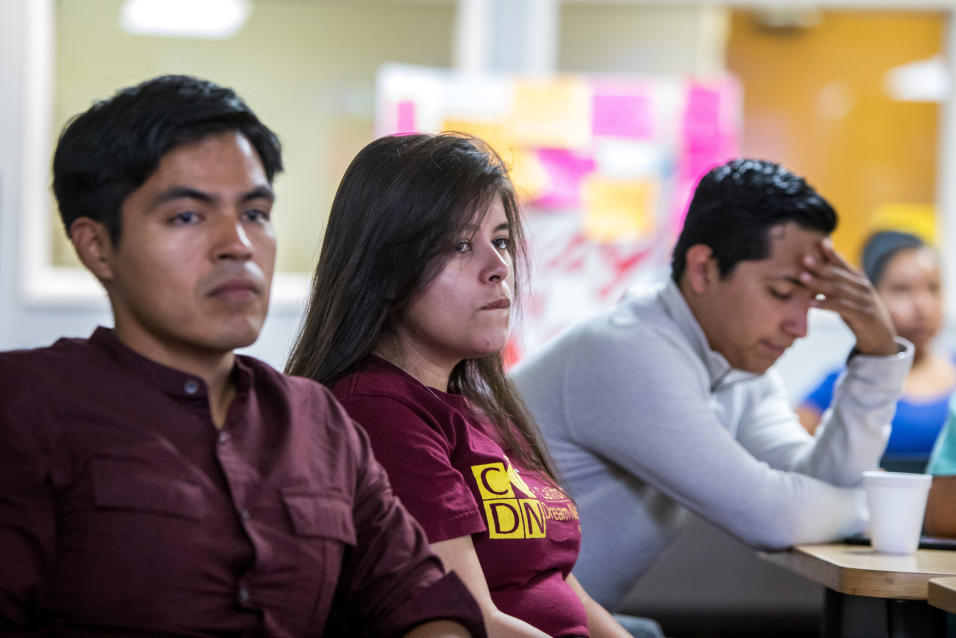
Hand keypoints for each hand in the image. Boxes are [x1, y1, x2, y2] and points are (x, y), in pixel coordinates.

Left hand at [799, 238, 897, 355]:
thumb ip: (836, 286)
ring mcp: (864, 300)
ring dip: (819, 283)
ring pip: (839, 289)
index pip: (843, 264)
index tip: (820, 242)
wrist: (880, 338)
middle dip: (821, 266)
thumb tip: (816, 274)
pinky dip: (826, 304)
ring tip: (803, 278)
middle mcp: (863, 287)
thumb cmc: (859, 315)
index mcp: (859, 280)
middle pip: (839, 275)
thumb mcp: (848, 297)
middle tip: (804, 259)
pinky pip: (842, 307)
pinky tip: (812, 303)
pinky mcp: (863, 315)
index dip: (832, 253)